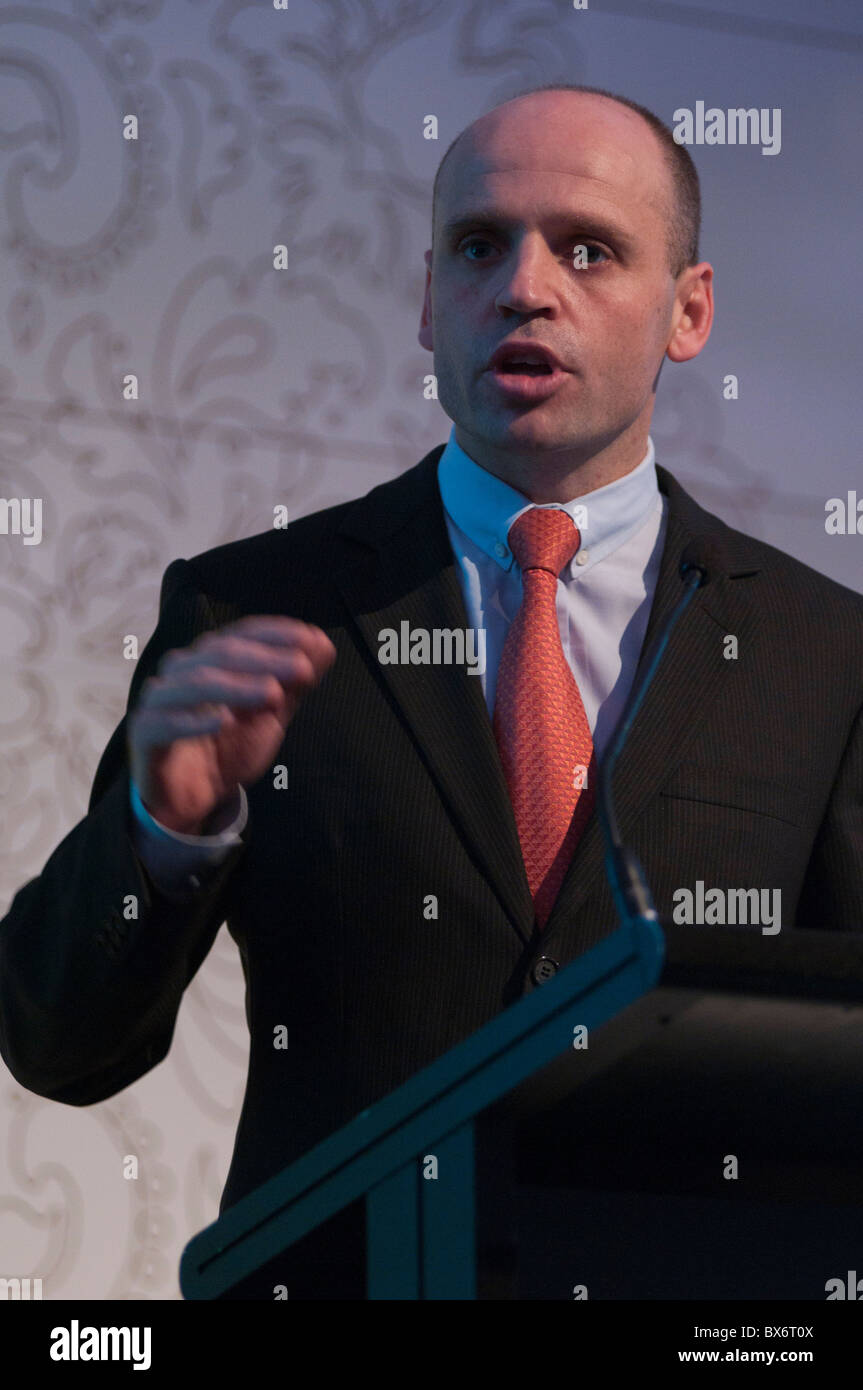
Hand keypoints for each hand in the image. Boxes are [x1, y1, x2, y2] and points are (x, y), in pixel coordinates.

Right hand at [127, 616, 335, 832]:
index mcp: (209, 659)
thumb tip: (323, 644)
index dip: (276, 634)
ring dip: (238, 687)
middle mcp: (181, 671)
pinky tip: (223, 722)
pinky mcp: (145, 733)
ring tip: (274, 694)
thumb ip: (294, 683)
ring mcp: (159, 700)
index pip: (241, 634)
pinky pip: (165, 723)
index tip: (312, 641)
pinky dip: (195, 721)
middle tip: (302, 669)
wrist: (193, 797)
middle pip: (221, 654)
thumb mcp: (271, 715)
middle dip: (266, 659)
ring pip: (196, 683)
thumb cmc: (228, 747)